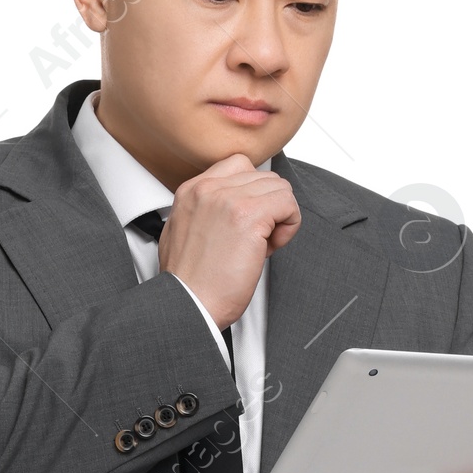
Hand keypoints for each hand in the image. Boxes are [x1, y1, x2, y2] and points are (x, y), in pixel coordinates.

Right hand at [160, 154, 300, 327]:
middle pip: (264, 177)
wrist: (188, 306)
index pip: (240, 166)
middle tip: (257, 240)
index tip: (248, 222)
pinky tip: (271, 247)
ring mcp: (229, 199)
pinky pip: (289, 204)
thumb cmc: (190, 284)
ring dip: (280, 217)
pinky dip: (289, 226)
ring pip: (280, 188)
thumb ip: (205, 211)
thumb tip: (232, 209)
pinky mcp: (249, 215)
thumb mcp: (182, 233)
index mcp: (192, 191)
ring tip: (263, 245)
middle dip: (268, 208)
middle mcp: (209, 189)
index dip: (253, 194)